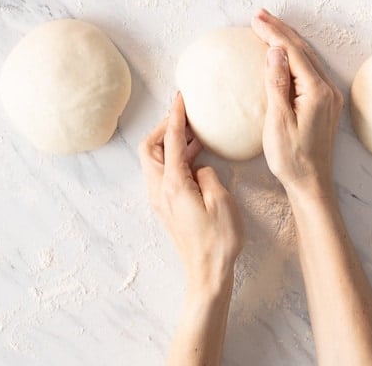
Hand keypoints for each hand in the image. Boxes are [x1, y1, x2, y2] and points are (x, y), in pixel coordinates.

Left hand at [139, 93, 243, 292]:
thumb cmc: (218, 241)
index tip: (180, 98)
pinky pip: (162, 173)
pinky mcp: (166, 206)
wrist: (207, 273)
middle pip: (150, 147)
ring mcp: (160, 199)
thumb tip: (200, 166)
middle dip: (164, 128)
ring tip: (194, 133)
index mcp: (173, 185)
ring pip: (154, 160)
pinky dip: (174, 158)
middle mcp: (160, 190)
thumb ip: (208, 175)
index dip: (176, 117)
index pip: (171, 141)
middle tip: (185, 117)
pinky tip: (194, 156)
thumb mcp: (221, 202)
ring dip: (169, 143)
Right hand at [251, 9, 343, 194]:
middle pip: (302, 50)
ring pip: (307, 58)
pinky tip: (284, 54)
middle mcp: (327, 89)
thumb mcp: (278, 121)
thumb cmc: (292, 157)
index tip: (255, 20)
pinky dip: (294, 56)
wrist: (311, 183)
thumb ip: (277, 83)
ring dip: (287, 40)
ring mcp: (329, 96)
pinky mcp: (325, 103)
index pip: (292, 52)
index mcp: (316, 91)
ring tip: (269, 26)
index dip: (273, 33)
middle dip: (280, 30)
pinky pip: (309, 70)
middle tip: (259, 15)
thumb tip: (275, 51)